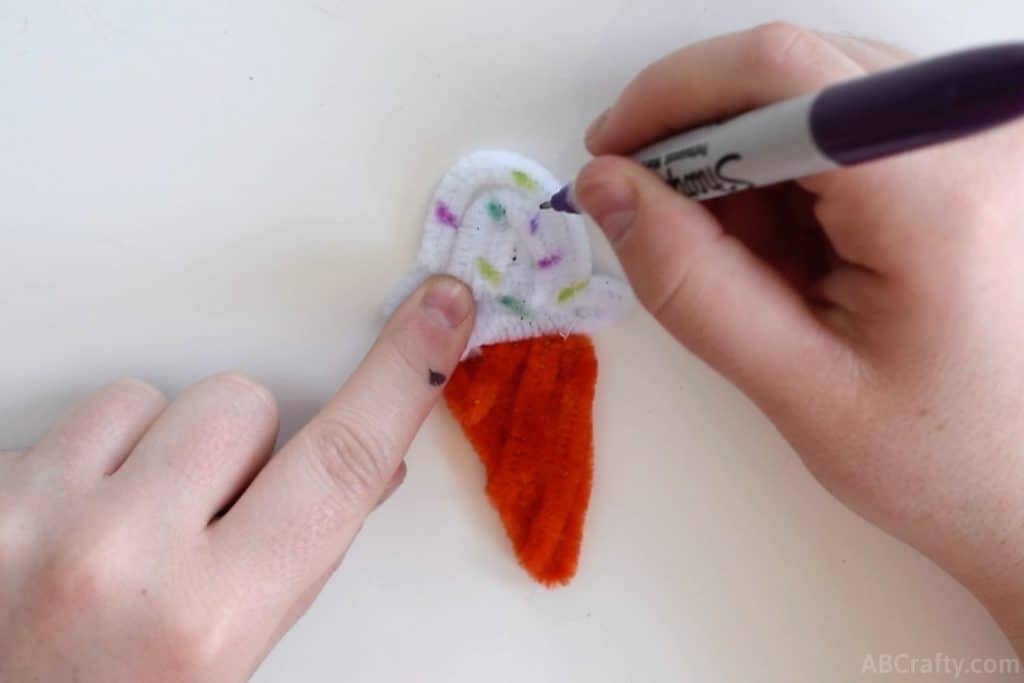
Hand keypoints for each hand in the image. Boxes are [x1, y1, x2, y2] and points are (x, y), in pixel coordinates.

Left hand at [0, 276, 473, 681]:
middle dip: (237, 448)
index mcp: (209, 615)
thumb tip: (372, 466)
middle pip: (238, 402)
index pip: (338, 463)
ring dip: (148, 449)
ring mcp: (33, 518)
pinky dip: (77, 463)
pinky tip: (65, 524)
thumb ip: (300, 557)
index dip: (401, 377)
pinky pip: (65, 422)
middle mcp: (118, 559)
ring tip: (123, 524)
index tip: (437, 314)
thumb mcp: (232, 651)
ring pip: (145, 398)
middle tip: (202, 519)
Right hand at [576, 23, 1023, 651]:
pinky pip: (847, 125)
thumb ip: (689, 283)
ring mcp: (980, 139)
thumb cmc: (937, 457)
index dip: (671, 97)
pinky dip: (789, 176)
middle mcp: (974, 135)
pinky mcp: (971, 153)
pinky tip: (790, 253)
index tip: (610, 154)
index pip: (778, 74)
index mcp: (935, 193)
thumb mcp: (796, 386)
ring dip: (742, 163)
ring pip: (811, 94)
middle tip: (653, 217)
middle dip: (699, 137)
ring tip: (741, 263)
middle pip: (792, 73)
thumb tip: (606, 186)